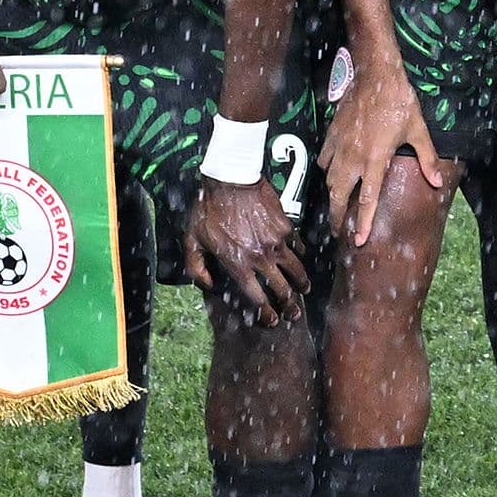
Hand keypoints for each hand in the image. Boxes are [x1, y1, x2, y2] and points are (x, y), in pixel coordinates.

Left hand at [188, 175, 308, 321]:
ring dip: (301, 283)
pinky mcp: (286, 226)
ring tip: (304, 290)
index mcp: (238, 263)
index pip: (257, 297)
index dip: (266, 313)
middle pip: (281, 289)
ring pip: (295, 270)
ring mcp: (277, 241)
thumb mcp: (192, 239)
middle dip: (288, 306)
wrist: (231, 177)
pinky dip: (300, 255)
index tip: (271, 319)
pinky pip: (298, 246)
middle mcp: (260, 257)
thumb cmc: (209, 207)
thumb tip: (209, 285)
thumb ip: (196, 267)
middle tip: (292, 313)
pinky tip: (301, 259)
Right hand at [321, 56, 442, 246]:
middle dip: (337, 217)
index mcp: (375, 158)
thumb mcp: (418, 129)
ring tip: (336, 207)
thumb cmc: (398, 101)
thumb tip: (436, 181)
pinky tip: (333, 176)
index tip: (358, 240)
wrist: (374, 74)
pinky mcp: (331, 135)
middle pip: (339, 196)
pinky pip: (324, 161)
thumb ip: (427, 158)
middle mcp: (354, 157)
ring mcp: (339, 147)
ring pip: (329, 180)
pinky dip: (327, 173)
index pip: (368, 199)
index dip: (364, 222)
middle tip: (339, 231)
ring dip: (332, 196)